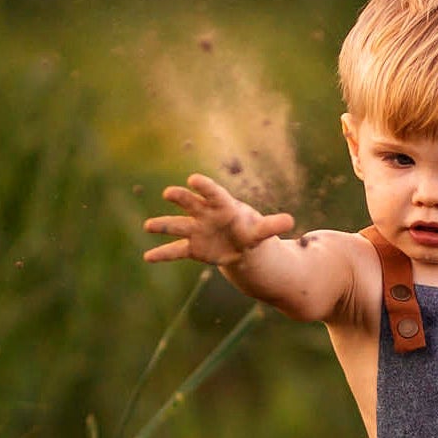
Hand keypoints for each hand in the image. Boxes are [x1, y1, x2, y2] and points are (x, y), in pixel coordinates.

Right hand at [143, 173, 294, 265]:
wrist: (239, 246)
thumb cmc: (249, 231)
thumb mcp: (261, 231)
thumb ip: (272, 225)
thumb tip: (290, 221)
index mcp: (223, 206)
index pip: (213, 193)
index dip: (203, 187)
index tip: (192, 179)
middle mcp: (205, 214)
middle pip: (191, 204)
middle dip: (181, 198)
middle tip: (169, 193)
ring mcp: (196, 230)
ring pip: (177, 226)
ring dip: (163, 225)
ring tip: (148, 226)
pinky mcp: (192, 247)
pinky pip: (175, 251)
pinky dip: (162, 254)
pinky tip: (148, 257)